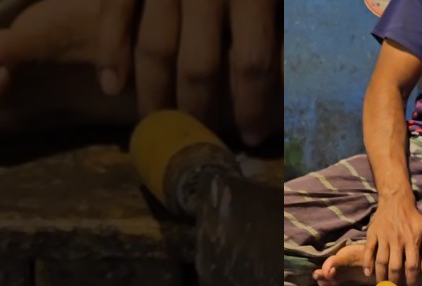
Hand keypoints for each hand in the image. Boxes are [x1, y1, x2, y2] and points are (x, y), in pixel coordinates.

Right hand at [96, 0, 278, 146]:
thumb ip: (294, 17)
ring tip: (157, 124)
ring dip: (155, 94)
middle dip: (200, 111)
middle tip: (199, 137)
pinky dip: (111, 49)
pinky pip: (115, 11)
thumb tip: (311, 63)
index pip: (254, 65)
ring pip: (155, 49)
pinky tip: (111, 87)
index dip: (255, 107)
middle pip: (199, 68)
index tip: (254, 136)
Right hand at [363, 200, 421, 285]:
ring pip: (381, 261)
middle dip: (396, 281)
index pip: (412, 265)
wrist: (396, 200)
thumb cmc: (412, 217)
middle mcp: (397, 241)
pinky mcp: (372, 234)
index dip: (412, 279)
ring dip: (381, 275)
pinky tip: (368, 273)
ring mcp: (383, 238)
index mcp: (411, 241)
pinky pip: (368, 250)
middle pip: (395, 266)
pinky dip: (367, 262)